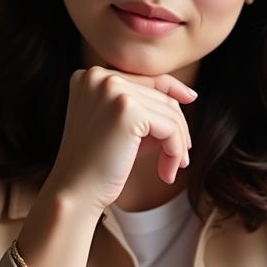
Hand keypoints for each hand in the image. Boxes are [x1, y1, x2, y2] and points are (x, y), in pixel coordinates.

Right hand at [47, 65, 196, 213]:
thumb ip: (145, 108)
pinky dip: (175, 151)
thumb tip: (186, 96)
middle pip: (160, 96)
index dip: (171, 88)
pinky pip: (169, 128)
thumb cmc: (98, 165)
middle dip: (176, 129)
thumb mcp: (120, 127)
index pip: (144, 78)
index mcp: (91, 76)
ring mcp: (112, 90)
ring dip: (177, 144)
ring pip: (168, 113)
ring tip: (172, 169)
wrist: (75, 191)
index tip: (191, 98)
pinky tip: (167, 173)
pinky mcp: (127, 110)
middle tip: (180, 160)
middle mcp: (99, 76)